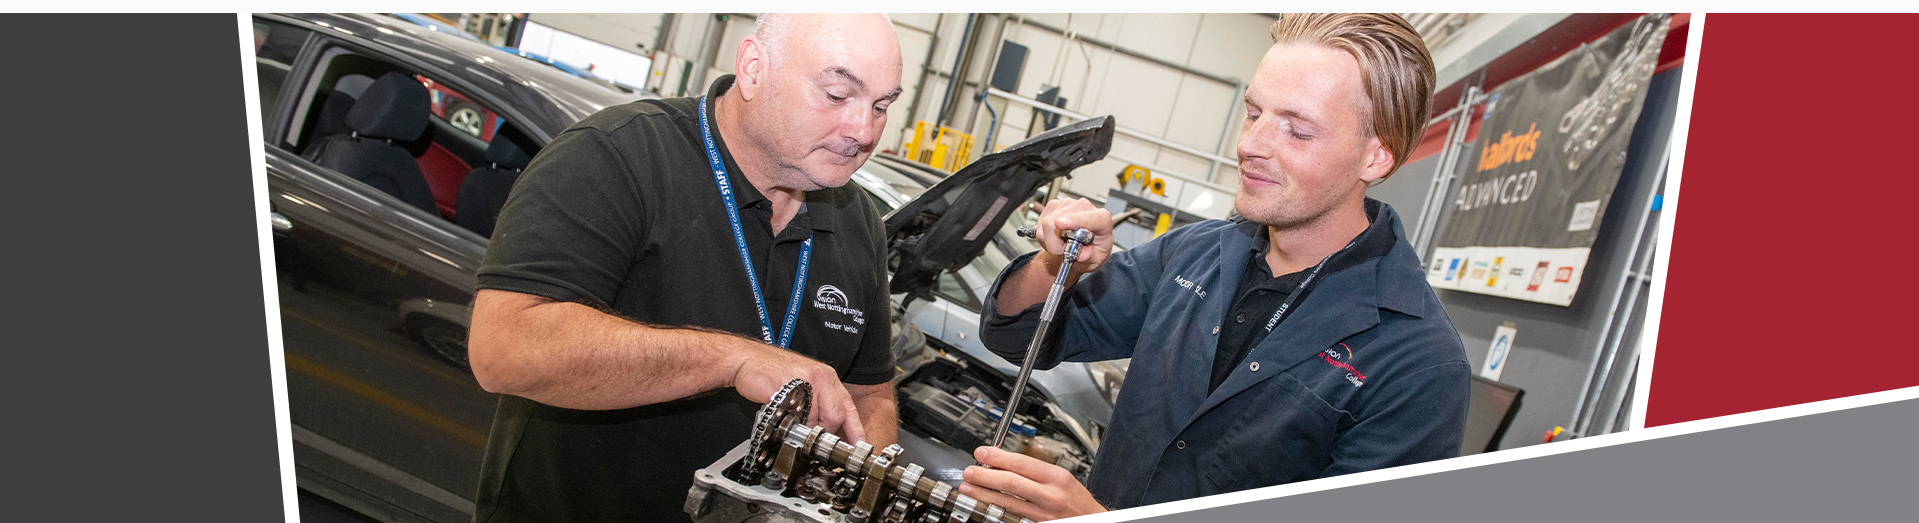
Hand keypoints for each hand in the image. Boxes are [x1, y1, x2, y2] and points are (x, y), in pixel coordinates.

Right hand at [730, 344, 865, 442]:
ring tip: (791, 419)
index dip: (855, 428)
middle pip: (835, 416)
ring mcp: (805, 381)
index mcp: (826, 376)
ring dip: (805, 426)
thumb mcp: (803, 381)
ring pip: (816, 418)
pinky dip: (790, 421)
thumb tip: (825, 426)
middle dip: (824, 430)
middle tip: (809, 432)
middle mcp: (820, 377)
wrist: (746, 359)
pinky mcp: (788, 388)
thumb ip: (818, 400)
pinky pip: (796, 415)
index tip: (859, 443)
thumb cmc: (771, 371)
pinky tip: (783, 414)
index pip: (847, 405)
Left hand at [960, 446, 1105, 520]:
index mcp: (1057, 477)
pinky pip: (1014, 515)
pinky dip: (998, 508)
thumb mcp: (1063, 479)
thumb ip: (1036, 472)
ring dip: (985, 493)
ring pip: (1008, 501)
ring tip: (969, 488)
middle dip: (986, 476)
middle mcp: (1051, 494)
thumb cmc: (1079, 502)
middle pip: (1012, 482)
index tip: (982, 453)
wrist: (1095, 522)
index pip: (1022, 463)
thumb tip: (1005, 463)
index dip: (998, 457)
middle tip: (969, 471)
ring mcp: (1044, 513)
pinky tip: (985, 503)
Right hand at [1032, 198, 1114, 277]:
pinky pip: (1041, 222)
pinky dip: (1045, 234)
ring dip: (1050, 239)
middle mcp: (1085, 208)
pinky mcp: (1054, 205)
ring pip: (1047, 223)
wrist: (1088, 246)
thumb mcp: (1097, 259)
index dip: (1073, 220)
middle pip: (1057, 221)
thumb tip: (1082, 254)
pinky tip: (1057, 236)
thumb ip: (1090, 257)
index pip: (1088, 218)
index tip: (1060, 224)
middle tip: (1064, 249)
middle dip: (1055, 242)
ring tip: (1062, 243)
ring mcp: (1068, 204)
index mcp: (1102, 219)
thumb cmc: (1094, 249)